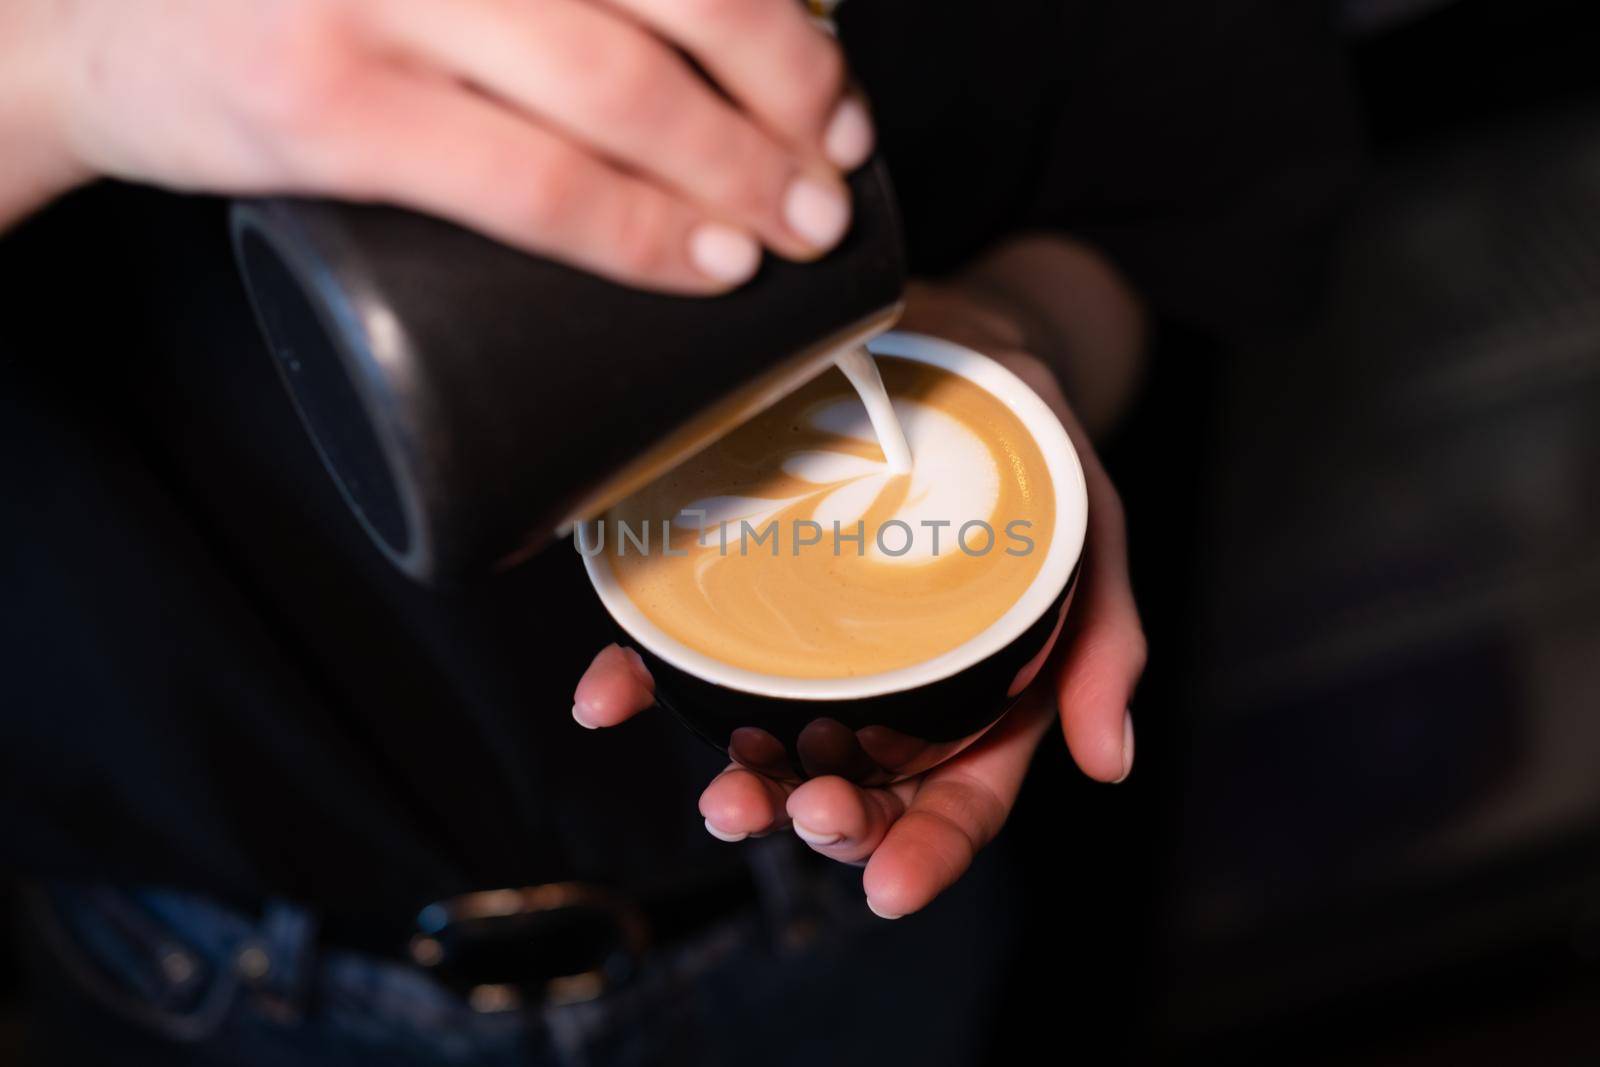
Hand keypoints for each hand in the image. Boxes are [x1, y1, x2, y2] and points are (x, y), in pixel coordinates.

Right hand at [2, 0, 873, 289]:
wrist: (93, 31)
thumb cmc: (292, 2)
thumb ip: (541, 0)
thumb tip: (693, 71)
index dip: (781, 25)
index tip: (835, 97)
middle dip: (783, 98)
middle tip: (831, 175)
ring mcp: (376, 4)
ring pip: (615, 89)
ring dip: (733, 171)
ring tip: (793, 227)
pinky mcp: (331, 110)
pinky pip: (526, 182)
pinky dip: (632, 229)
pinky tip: (701, 261)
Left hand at [574, 280, 1146, 918]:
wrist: (963, 357)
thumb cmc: (1032, 463)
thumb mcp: (1090, 536)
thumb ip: (1104, 641)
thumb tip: (1107, 761)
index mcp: (977, 705)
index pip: (955, 804)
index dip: (924, 854)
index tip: (888, 885)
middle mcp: (890, 697)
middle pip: (858, 791)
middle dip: (827, 824)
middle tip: (807, 811)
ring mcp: (811, 655)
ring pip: (773, 746)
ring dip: (743, 784)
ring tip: (723, 796)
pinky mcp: (744, 597)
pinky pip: (685, 651)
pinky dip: (639, 680)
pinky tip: (607, 696)